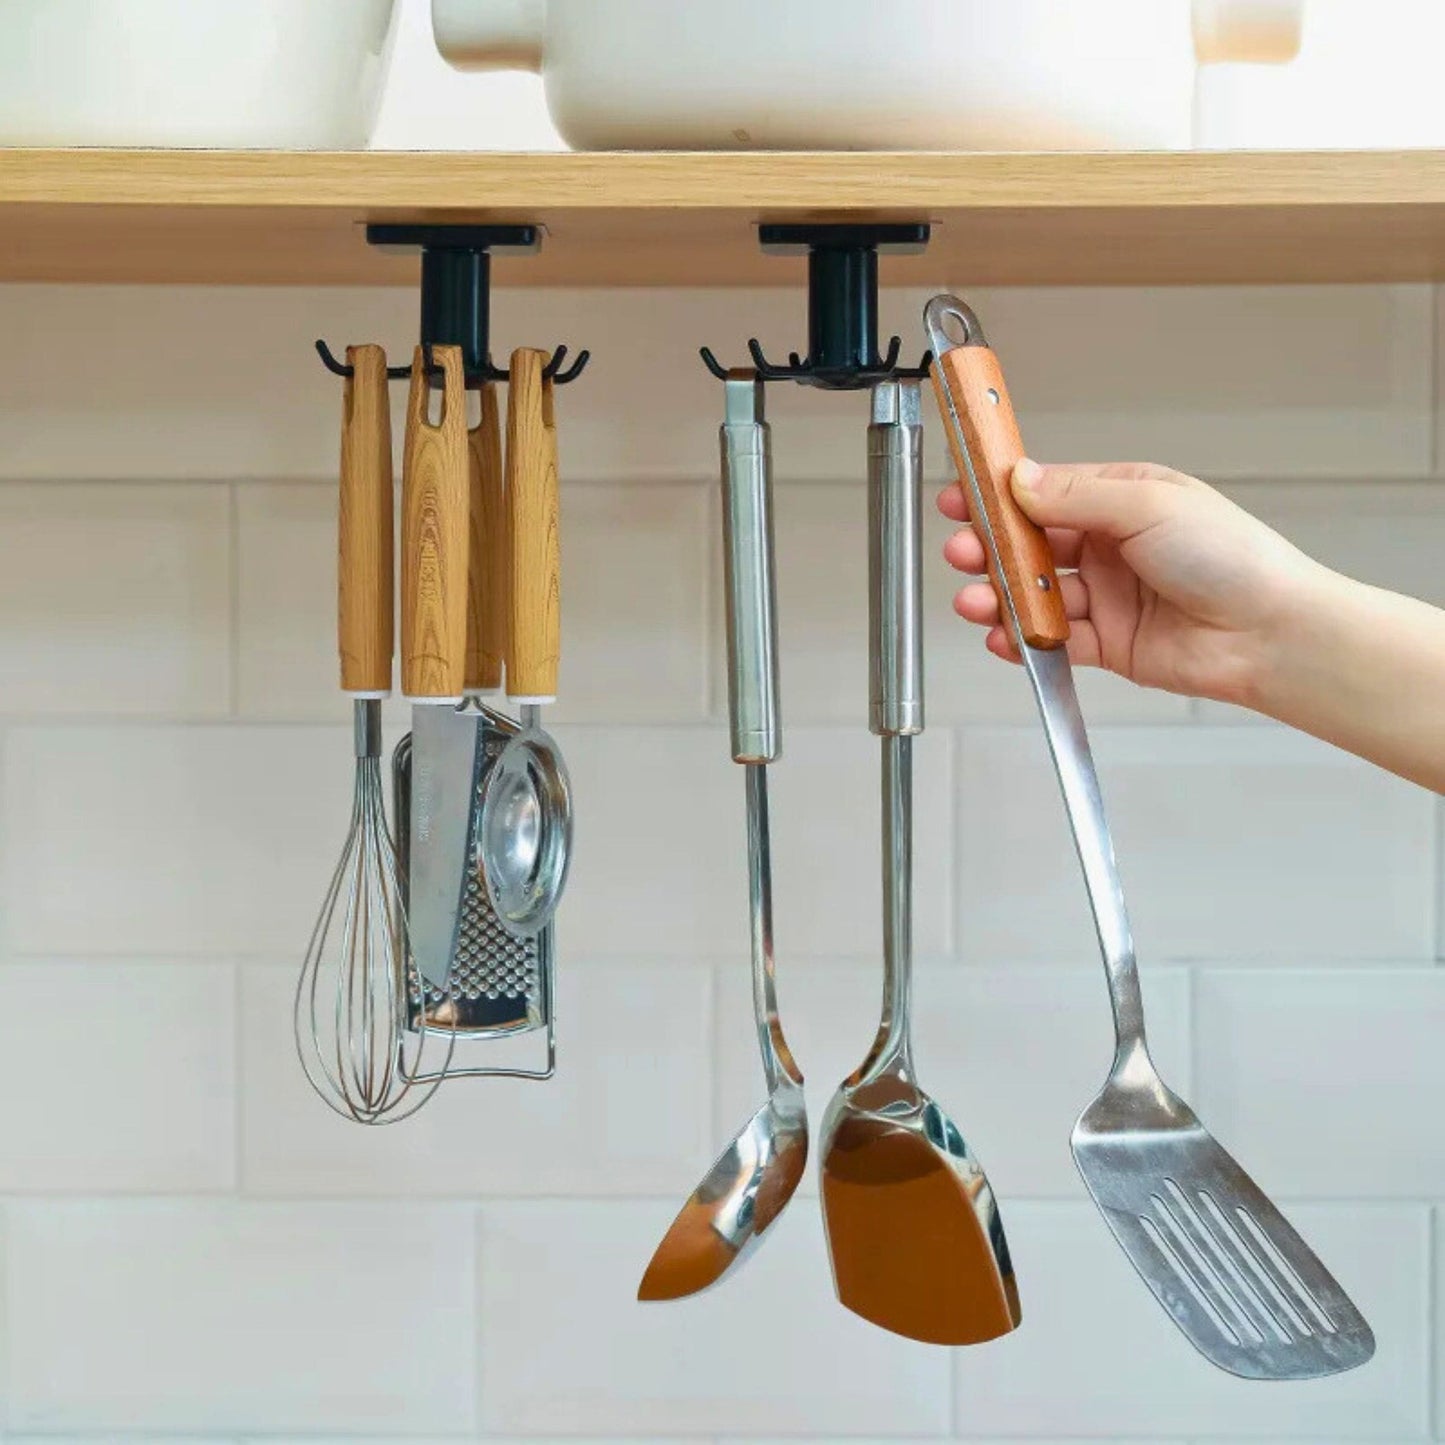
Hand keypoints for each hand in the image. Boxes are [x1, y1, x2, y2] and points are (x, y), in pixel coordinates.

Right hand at [940, 458, 1328, 707]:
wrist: (1268, 633)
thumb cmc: (1231, 557)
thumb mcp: (1148, 504)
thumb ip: (1077, 495)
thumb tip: (1021, 480)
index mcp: (1122, 500)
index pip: (1046, 492)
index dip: (999, 496)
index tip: (961, 497)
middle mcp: (1110, 547)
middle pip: (1032, 545)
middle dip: (990, 549)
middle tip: (962, 552)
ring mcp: (1107, 596)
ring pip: (1036, 594)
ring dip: (1000, 596)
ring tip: (975, 601)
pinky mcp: (1107, 643)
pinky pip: (1053, 639)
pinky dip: (1023, 639)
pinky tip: (1003, 635)